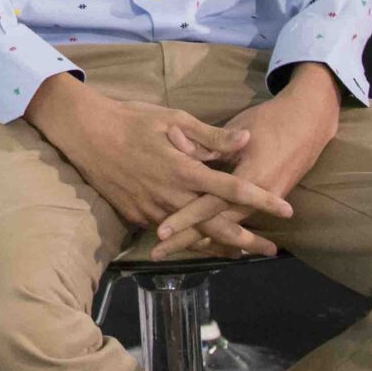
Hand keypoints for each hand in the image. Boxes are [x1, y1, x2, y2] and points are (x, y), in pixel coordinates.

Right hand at [26, 79, 294, 245]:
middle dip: (247, 241)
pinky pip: (169, 232)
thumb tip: (247, 140)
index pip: (232, 189)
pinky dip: (190, 239)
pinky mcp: (136, 216)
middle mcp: (171, 196)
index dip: (262, 201)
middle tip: (270, 250)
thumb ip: (211, 136)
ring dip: (219, 245)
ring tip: (243, 251)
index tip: (286, 210)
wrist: (85, 133)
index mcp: (184, 169)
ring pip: (193, 236)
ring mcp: (152, 210)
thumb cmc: (131, 119)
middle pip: (217, 227)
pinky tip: (204, 242)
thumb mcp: (173, 119)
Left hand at [150, 64, 341, 258]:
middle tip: (158, 255)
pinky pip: (240, 220)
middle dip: (188, 240)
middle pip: (217, 225)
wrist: (310, 121)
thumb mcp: (240, 128)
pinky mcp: (269, 199)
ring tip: (176, 252)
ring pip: (229, 227)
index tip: (161, 232)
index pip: (209, 204)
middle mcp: (257, 197)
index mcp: (249, 178)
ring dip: (204, 241)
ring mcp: (266, 200)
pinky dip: (222, 234)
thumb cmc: (271, 120)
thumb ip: (211, 143)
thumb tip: (177, 143)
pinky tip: (206, 244)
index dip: (185, 218)